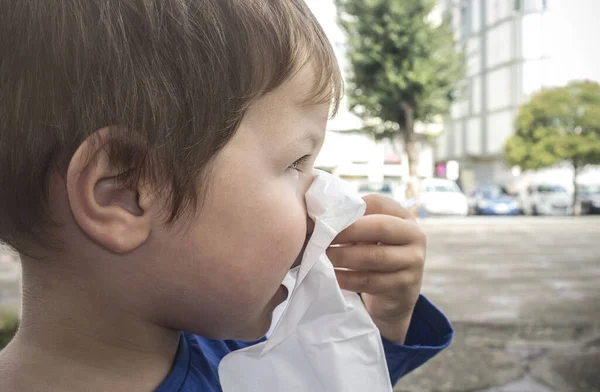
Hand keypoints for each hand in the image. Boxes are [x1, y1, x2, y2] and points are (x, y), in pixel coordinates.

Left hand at [327, 194, 425, 342]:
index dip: (350, 209)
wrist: (395, 294)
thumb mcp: (370, 235)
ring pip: (375, 256)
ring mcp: (414, 261)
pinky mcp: (405, 286)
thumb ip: (353, 222)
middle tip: (321, 238)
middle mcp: (415, 235)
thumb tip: (317, 216)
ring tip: (322, 257)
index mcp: (404, 216)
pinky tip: (332, 276)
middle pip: (380, 227)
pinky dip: (347, 279)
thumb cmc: (375, 255)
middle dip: (347, 232)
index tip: (325, 218)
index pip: (378, 203)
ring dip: (343, 257)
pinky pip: (371, 281)